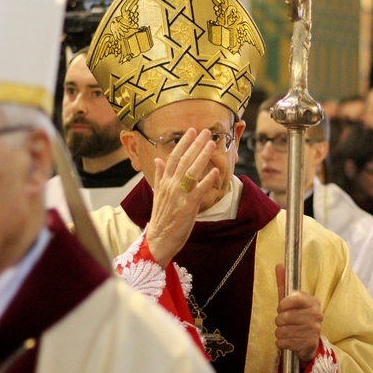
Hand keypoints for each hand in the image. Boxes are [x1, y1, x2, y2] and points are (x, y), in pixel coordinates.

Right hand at [146, 128, 218, 266]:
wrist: (158, 240)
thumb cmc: (161, 218)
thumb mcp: (157, 194)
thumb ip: (159, 176)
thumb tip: (157, 159)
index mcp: (164, 182)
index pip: (173, 157)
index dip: (183, 143)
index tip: (191, 131)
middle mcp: (170, 186)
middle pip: (184, 161)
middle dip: (195, 144)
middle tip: (205, 132)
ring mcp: (179, 196)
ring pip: (191, 171)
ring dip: (202, 156)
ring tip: (211, 144)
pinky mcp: (187, 207)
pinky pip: (198, 191)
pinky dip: (206, 180)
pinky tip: (215, 171)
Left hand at [274, 264, 322, 364]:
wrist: (307, 342)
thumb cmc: (296, 317)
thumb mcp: (289, 301)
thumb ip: (283, 283)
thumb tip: (279, 265)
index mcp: (313, 301)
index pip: (295, 298)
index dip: (283, 304)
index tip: (281, 307)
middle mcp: (317, 315)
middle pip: (284, 317)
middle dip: (279, 320)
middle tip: (284, 322)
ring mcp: (314, 330)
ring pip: (282, 330)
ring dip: (279, 332)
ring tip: (286, 332)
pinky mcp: (309, 344)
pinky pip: (284, 342)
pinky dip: (281, 343)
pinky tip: (287, 341)